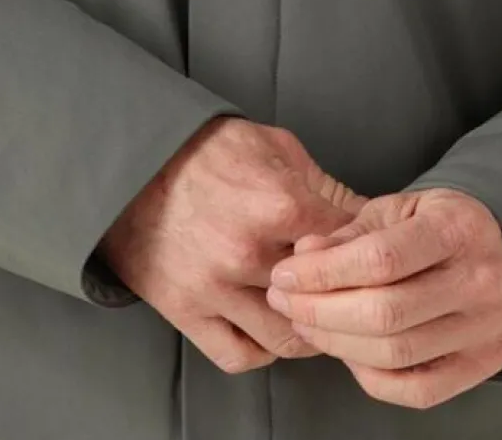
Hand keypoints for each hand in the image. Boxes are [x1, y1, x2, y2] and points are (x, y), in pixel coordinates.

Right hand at [97, 116, 367, 374]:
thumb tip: (371, 218)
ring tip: (315, 313)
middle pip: (326, 299)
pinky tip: (270, 326)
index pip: (352, 248)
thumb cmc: (206, 150)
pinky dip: (263, 349)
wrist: (131, 162)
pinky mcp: (186, 312)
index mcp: (278, 204)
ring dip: (308, 329)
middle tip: (350, 290)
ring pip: (288, 338)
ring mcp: (215, 288)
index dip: (368, 251)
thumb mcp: (274, 146)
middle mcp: (248, 253)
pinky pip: (240, 355)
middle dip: (344, 295)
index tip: (370, 252)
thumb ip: (324, 185)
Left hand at [265, 188, 501, 408]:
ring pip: (395, 354)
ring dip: (336, 344)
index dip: (324, 272)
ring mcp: (482, 331)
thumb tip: (304, 255)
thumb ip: (350, 232)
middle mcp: (476, 282)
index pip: (380, 259)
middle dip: (320, 311)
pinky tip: (346, 352)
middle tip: (284, 302)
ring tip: (305, 323)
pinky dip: (370, 377)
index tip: (285, 274)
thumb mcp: (399, 209)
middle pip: (385, 313)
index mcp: (455, 229)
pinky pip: (416, 390)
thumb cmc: (439, 226)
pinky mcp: (479, 367)